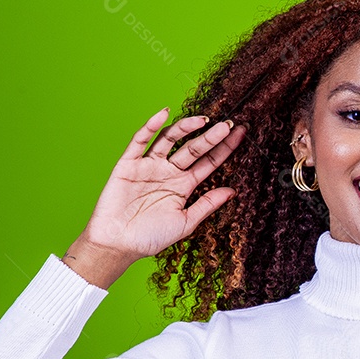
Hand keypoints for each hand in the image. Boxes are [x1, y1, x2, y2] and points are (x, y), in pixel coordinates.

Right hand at [79, 108, 245, 261]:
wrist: (118, 245)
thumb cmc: (150, 237)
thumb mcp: (185, 222)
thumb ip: (207, 205)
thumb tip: (232, 191)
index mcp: (184, 185)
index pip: (208, 162)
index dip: (224, 148)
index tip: (240, 134)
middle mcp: (168, 172)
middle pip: (193, 148)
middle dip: (211, 137)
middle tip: (228, 125)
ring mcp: (149, 166)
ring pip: (169, 139)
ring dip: (186, 127)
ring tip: (203, 120)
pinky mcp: (128, 164)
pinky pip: (140, 141)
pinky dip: (151, 126)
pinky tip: (164, 114)